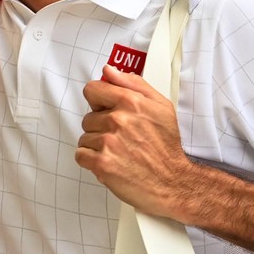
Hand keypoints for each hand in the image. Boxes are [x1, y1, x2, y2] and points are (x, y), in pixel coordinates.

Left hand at [75, 65, 195, 216]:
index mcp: (130, 102)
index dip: (99, 102)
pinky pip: (81, 155)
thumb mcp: (160, 106)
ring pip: (84, 137)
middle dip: (100, 127)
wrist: (173, 182)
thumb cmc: (167, 147)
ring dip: (97, 146)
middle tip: (121, 138)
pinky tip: (110, 162)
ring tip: (119, 152)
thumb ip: (133, 84)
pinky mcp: (102, 163)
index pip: (92, 90)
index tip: (106, 111)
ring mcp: (108, 142)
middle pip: (88, 117)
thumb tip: (109, 71)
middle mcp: (118, 119)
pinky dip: (92, 161)